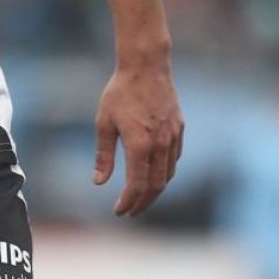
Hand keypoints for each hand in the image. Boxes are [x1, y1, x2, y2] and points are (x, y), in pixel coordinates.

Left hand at [93, 59, 182, 216]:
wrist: (146, 66)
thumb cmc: (120, 92)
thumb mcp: (104, 122)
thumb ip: (103, 155)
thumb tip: (99, 182)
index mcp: (139, 145)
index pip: (137, 185)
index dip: (128, 202)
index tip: (119, 211)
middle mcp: (160, 144)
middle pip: (156, 186)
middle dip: (143, 203)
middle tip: (130, 212)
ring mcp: (173, 137)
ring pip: (168, 174)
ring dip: (155, 190)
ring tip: (141, 197)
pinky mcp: (179, 129)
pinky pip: (174, 159)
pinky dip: (165, 172)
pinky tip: (154, 174)